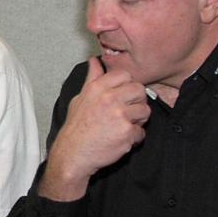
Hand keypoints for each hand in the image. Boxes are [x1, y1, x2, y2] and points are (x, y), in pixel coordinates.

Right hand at [40, 57, 149, 199]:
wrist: (73, 155)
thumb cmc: (76, 128)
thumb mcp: (80, 99)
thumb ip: (92, 79)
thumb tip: (94, 61)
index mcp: (97, 88)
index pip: (125, 75)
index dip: (126, 86)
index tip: (122, 95)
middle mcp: (109, 99)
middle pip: (139, 90)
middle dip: (136, 102)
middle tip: (126, 112)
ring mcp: (119, 115)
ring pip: (145, 111)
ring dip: (138, 121)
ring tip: (122, 126)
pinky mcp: (127, 132)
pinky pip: (141, 132)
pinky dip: (133, 138)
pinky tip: (120, 139)